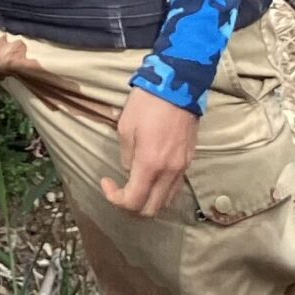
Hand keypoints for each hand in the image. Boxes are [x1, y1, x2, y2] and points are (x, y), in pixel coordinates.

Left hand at [101, 87, 199, 216]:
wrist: (178, 84)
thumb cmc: (147, 103)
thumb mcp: (126, 128)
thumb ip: (127, 156)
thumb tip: (130, 170)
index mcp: (150, 164)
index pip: (133, 201)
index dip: (115, 198)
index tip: (106, 181)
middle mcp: (169, 172)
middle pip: (151, 209)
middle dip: (131, 206)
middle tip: (120, 190)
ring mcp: (182, 167)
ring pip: (166, 201)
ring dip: (148, 200)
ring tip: (135, 185)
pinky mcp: (189, 160)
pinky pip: (175, 187)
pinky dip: (161, 190)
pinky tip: (151, 176)